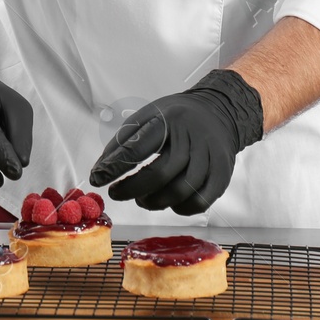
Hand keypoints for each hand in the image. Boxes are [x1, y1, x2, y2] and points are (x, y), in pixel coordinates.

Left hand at [88, 69, 263, 214]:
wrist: (219, 111)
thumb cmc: (176, 118)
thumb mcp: (147, 116)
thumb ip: (122, 143)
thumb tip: (99, 172)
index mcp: (168, 119)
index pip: (138, 147)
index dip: (115, 167)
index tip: (97, 179)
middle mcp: (192, 137)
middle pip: (161, 173)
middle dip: (133, 189)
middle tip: (117, 193)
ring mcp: (210, 157)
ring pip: (180, 191)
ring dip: (155, 202)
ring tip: (143, 198)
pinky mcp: (222, 174)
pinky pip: (199, 202)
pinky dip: (179, 208)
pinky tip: (169, 201)